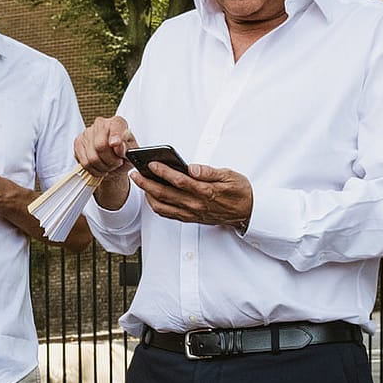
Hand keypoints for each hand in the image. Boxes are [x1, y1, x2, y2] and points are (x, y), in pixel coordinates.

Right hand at [76, 117, 135, 207]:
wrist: (114, 163)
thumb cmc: (124, 156)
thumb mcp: (132, 153)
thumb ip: (128, 148)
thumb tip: (119, 146)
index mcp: (117, 122)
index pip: (115, 126)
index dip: (115, 136)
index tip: (115, 144)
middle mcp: (101, 124)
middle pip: (101, 145)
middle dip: (110, 160)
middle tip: (117, 163)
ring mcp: (87, 133)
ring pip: (92, 157)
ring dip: (103, 167)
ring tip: (109, 167)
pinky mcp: (78, 143)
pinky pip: (84, 162)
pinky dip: (94, 170)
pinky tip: (100, 168)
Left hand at [137, 160, 254, 227]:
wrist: (247, 211)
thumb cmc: (239, 191)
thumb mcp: (229, 175)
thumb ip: (209, 172)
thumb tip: (192, 167)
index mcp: (206, 192)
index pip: (180, 181)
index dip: (164, 172)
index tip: (152, 163)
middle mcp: (196, 205)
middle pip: (166, 194)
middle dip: (147, 183)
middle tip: (136, 173)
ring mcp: (192, 213)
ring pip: (163, 206)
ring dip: (148, 195)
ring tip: (140, 182)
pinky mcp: (190, 218)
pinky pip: (168, 214)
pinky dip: (156, 206)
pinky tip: (151, 196)